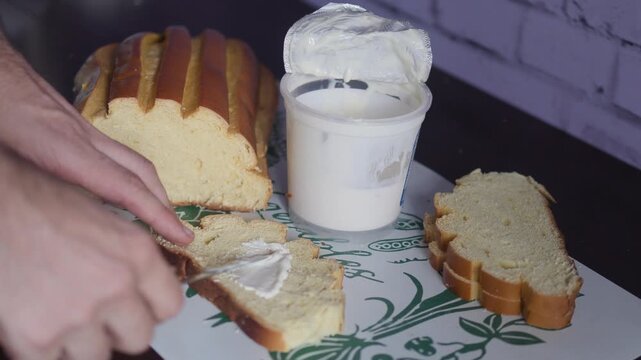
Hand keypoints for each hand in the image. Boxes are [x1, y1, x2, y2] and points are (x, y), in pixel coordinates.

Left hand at [0, 32, 191, 244]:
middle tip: (178, 232)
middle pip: (140, 172)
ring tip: (157, 214)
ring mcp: (80, 129)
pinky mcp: (71, 125)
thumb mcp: (7, 157)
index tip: (182, 237)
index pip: (126, 188)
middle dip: (164, 204)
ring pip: (131, 161)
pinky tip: (117, 191)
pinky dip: (128, 176)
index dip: (158, 215)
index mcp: (66, 150)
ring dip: (151, 188)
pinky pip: (113, 154)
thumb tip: (59, 217)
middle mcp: (83, 138)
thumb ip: (34, 184)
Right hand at [0, 148, 182, 359]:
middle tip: (96, 315)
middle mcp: (116, 286)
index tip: (138, 308)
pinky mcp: (38, 338)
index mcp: (138, 255)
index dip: (152, 310)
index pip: (170, 307)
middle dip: (119, 329)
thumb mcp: (106, 216)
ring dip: (81, 342)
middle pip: (139, 337)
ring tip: (60, 314)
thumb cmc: (42, 203)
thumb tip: (148, 285)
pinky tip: (35, 321)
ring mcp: (78, 315)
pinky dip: (44, 349)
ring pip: (97, 355)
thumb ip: (134, 256)